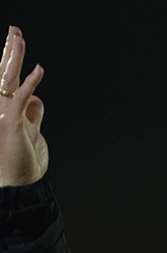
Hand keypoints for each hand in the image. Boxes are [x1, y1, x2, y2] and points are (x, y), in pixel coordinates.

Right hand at [0, 25, 46, 186]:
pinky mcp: (11, 124)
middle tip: (15, 31)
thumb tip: (37, 98)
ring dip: (14, 57)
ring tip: (19, 38)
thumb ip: (32, 113)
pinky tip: (38, 71)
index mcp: (4, 108)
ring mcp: (3, 114)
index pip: (6, 77)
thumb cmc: (20, 160)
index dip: (11, 58)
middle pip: (4, 73)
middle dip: (10, 51)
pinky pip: (20, 99)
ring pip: (8, 80)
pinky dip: (30, 84)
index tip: (15, 40)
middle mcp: (0, 108)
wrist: (14, 184)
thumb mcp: (30, 131)